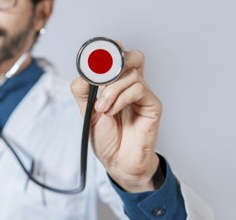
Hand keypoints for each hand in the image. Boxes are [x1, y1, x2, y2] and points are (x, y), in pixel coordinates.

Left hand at [71, 44, 162, 192]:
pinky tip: (113, 111)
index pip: (118, 58)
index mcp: (117, 85)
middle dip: (116, 60)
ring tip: (102, 108)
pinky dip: (121, 98)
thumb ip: (83, 91)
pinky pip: (138, 89)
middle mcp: (132, 86)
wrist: (117, 161)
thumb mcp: (86, 112)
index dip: (110, 51)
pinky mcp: (152, 105)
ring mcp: (143, 95)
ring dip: (112, 90)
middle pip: (134, 57)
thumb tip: (83, 72)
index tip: (95, 57)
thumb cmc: (106, 137)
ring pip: (132, 74)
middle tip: (101, 76)